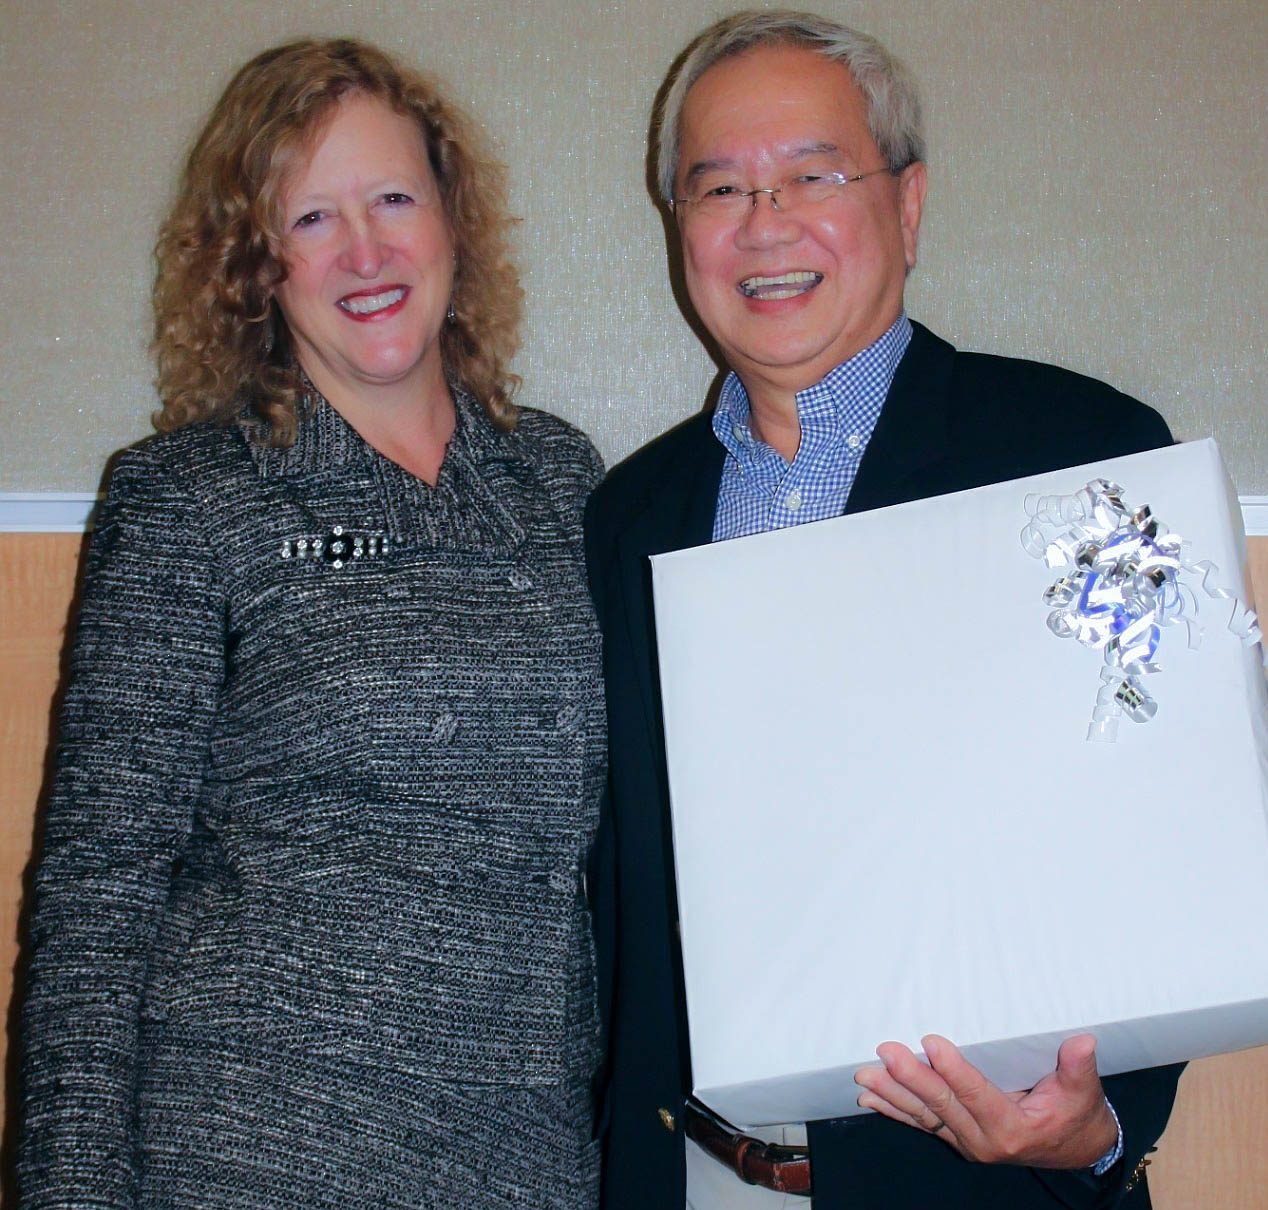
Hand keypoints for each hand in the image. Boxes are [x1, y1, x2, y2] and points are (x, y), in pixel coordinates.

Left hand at [854, 1033, 1117, 1169]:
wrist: (1077, 1150)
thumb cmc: (1077, 1115)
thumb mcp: (1083, 1092)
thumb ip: (1078, 1068)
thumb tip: (1082, 1041)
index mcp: (1013, 1128)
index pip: (977, 1094)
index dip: (953, 1070)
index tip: (931, 1043)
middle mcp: (985, 1141)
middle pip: (942, 1106)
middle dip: (910, 1078)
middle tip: (885, 1053)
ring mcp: (967, 1142)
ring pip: (924, 1117)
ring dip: (892, 1095)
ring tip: (865, 1077)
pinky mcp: (957, 1138)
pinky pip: (922, 1124)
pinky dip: (895, 1111)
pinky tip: (870, 1100)